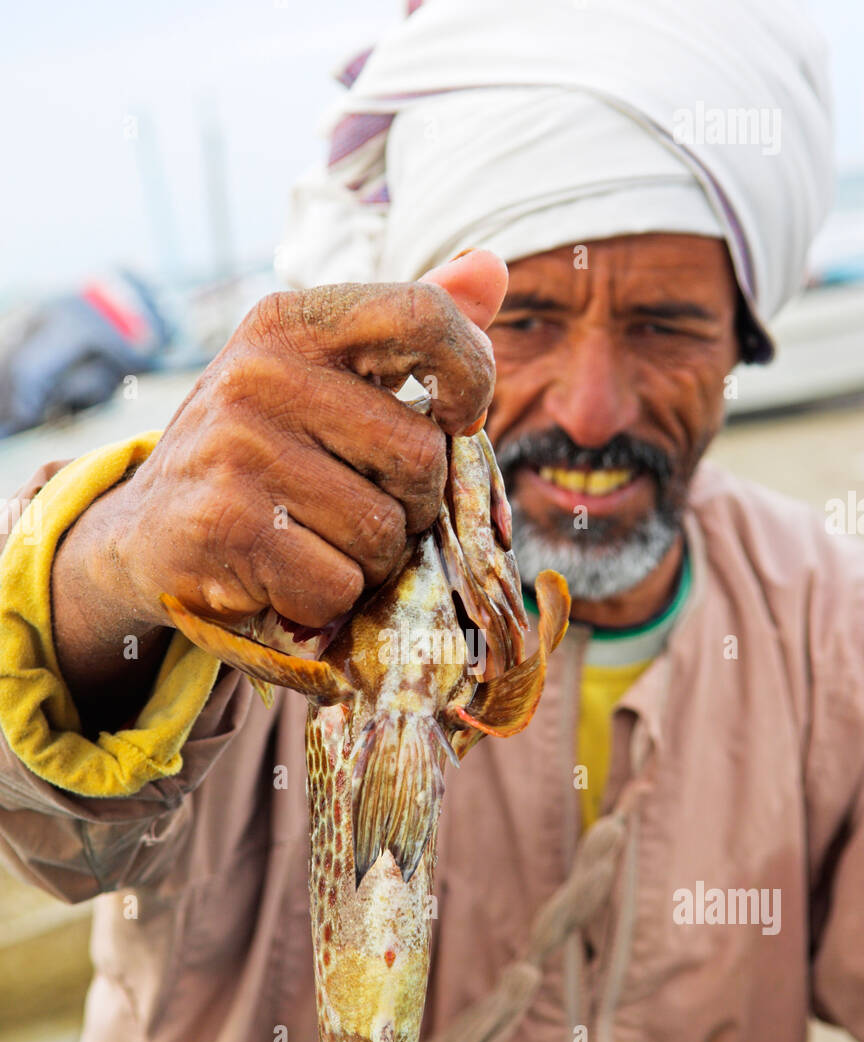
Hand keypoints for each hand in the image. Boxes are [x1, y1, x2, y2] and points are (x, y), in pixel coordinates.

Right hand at [50, 252, 508, 725]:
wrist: (146, 529)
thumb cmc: (258, 452)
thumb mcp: (321, 378)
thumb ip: (408, 333)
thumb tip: (492, 269)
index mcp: (293, 323)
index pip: (424, 314)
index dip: (472, 372)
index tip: (461, 418)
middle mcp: (260, 372)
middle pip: (421, 455)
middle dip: (412, 505)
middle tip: (360, 509)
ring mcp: (237, 447)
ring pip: (383, 532)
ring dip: (369, 562)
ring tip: (316, 543)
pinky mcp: (225, 523)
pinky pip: (337, 584)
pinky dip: (325, 600)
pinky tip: (285, 576)